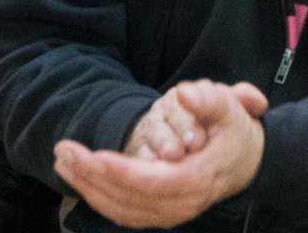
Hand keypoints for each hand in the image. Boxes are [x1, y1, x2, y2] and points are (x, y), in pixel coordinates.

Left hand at [57, 82, 266, 226]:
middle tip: (64, 150)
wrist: (246, 162)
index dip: (123, 172)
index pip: (156, 183)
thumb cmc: (232, 131)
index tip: (96, 156)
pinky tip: (77, 179)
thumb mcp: (230, 107)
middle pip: (131, 198)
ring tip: (61, 161)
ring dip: (88, 187)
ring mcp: (171, 212)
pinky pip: (123, 213)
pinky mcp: (160, 213)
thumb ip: (209, 100)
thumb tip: (184, 95)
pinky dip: (97, 198)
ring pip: (122, 209)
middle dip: (93, 176)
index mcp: (199, 177)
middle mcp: (184, 202)